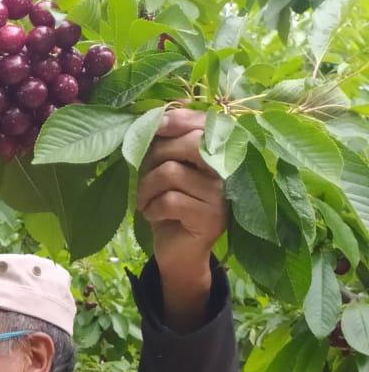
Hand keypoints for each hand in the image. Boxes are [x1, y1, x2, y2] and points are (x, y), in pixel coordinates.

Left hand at [137, 108, 225, 329]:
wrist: (179, 253)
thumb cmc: (170, 206)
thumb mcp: (165, 170)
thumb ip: (164, 145)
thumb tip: (151, 119)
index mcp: (219, 154)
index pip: (205, 124)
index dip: (178, 119)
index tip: (155, 125)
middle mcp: (227, 171)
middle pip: (189, 143)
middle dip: (155, 155)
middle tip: (144, 176)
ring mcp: (221, 195)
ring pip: (171, 172)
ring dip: (146, 188)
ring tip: (145, 201)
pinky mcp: (211, 219)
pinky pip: (170, 200)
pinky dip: (152, 208)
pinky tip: (152, 216)